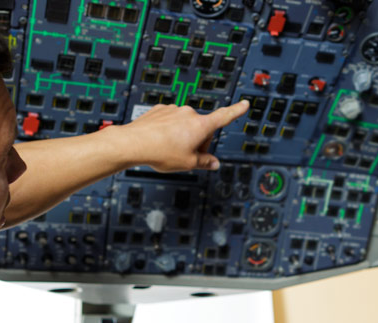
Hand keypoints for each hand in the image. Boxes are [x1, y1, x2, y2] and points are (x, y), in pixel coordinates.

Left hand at [113, 99, 248, 171]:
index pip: (224, 117)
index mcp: (200, 125)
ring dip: (182, 137)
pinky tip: (161, 142)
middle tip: (186, 156)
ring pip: (185, 125)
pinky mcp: (160, 111)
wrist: (133, 143)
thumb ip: (205, 163)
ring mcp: (173, 110)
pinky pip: (171, 122)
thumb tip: (214, 163)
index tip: (245, 104)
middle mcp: (188, 113)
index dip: (236, 111)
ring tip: (169, 150)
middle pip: (202, 128)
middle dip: (198, 141)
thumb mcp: (188, 163)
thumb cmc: (160, 152)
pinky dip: (169, 131)